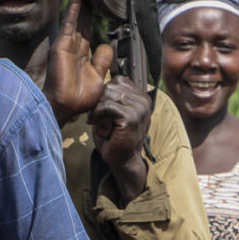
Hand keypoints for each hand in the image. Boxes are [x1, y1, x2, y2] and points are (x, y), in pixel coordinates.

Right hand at [43, 0, 113, 125]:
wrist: (68, 106)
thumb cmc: (81, 96)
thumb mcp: (98, 75)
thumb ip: (102, 60)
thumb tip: (106, 45)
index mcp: (83, 52)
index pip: (89, 26)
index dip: (94, 12)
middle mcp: (75, 44)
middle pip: (83, 17)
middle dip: (87, 0)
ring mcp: (68, 43)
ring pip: (76, 15)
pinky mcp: (63, 44)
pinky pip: (71, 22)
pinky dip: (75, 8)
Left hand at [89, 76, 150, 202]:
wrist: (123, 159)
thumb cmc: (116, 136)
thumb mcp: (116, 111)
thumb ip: (115, 96)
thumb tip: (109, 80)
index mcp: (143, 98)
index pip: (119, 80)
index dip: (105, 91)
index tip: (100, 106)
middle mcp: (144, 101)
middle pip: (112, 85)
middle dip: (99, 99)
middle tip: (94, 114)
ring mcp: (139, 109)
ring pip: (108, 94)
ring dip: (96, 107)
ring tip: (95, 119)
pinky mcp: (131, 118)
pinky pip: (107, 105)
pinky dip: (96, 113)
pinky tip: (94, 123)